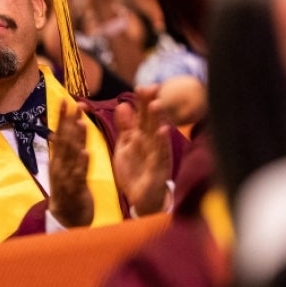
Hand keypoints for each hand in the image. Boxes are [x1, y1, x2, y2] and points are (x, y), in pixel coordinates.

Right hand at [47, 100, 93, 226]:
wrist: (66, 220)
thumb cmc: (69, 192)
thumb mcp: (66, 168)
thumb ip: (68, 149)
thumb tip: (65, 129)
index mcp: (58, 159)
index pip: (59, 134)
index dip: (62, 117)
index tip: (65, 100)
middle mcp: (59, 165)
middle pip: (64, 140)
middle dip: (70, 122)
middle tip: (76, 103)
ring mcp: (66, 177)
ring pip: (71, 155)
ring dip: (76, 138)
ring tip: (81, 122)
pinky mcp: (75, 189)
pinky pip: (79, 174)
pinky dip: (82, 163)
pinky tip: (86, 152)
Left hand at [112, 85, 172, 215]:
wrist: (143, 199)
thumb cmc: (136, 171)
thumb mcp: (126, 147)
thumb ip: (125, 127)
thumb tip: (122, 105)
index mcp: (141, 137)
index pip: (142, 116)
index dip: (142, 102)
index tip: (141, 86)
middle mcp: (151, 143)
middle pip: (151, 120)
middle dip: (151, 104)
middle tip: (152, 87)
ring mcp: (157, 155)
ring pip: (157, 134)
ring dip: (158, 119)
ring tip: (157, 104)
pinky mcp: (159, 168)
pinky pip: (161, 154)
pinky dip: (161, 143)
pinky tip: (162, 131)